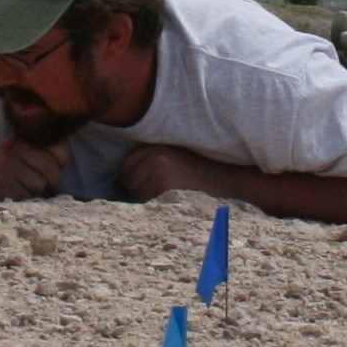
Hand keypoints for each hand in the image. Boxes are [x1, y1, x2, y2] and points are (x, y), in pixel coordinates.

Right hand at [0, 139, 69, 199]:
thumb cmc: (3, 171)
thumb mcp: (20, 154)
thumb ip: (43, 154)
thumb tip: (64, 166)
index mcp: (21, 137)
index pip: (59, 150)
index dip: (60, 163)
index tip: (51, 168)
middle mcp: (14, 148)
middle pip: (53, 172)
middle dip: (48, 182)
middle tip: (30, 182)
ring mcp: (5, 167)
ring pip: (40, 187)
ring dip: (32, 193)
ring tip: (15, 187)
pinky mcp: (0, 187)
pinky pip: (27, 199)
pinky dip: (21, 202)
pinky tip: (7, 196)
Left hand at [115, 143, 237, 201]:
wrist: (224, 176)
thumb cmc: (200, 168)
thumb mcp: (175, 156)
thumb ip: (153, 159)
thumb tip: (122, 178)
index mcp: (157, 143)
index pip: (128, 161)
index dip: (125, 175)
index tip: (124, 184)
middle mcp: (154, 152)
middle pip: (127, 175)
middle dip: (129, 186)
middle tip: (137, 194)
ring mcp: (157, 166)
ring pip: (134, 187)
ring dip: (139, 195)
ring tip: (152, 197)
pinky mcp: (162, 181)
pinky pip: (143, 197)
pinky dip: (147, 202)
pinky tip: (159, 201)